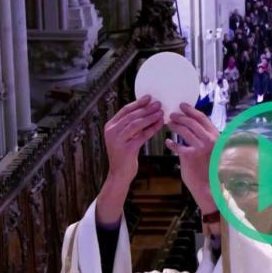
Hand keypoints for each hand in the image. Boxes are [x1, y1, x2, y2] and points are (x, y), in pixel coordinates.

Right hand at [96, 96, 163, 225]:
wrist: (119, 175)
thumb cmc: (125, 156)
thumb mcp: (125, 138)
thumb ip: (131, 126)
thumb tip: (147, 111)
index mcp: (110, 126)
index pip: (125, 110)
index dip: (138, 103)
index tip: (150, 97)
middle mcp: (111, 132)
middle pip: (131, 116)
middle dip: (146, 108)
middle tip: (159, 103)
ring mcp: (117, 140)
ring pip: (136, 124)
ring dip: (150, 117)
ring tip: (161, 112)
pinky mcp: (126, 149)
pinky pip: (141, 136)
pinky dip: (152, 129)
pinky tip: (160, 125)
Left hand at [166, 103, 218, 213]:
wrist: (210, 187)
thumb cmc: (212, 170)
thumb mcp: (214, 151)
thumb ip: (207, 140)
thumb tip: (195, 129)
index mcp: (216, 137)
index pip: (202, 118)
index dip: (191, 110)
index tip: (183, 106)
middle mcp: (210, 140)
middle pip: (191, 122)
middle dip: (179, 116)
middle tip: (171, 114)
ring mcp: (200, 147)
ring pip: (184, 130)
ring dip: (174, 125)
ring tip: (168, 124)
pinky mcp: (190, 156)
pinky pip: (177, 146)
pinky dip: (171, 143)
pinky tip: (168, 142)